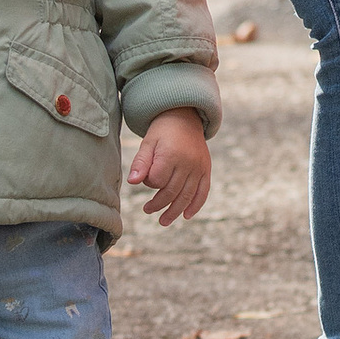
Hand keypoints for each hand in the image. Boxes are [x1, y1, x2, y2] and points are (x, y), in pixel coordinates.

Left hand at [128, 108, 211, 224]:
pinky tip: (186, 216)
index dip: (149, 183)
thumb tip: (133, 182)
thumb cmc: (162, 132)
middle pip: (172, 191)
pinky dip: (196, 206)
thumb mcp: (147, 143)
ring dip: (175, 211)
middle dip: (158, 204)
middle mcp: (188, 162)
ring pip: (187, 196)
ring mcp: (199, 167)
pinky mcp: (206, 169)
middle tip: (147, 210)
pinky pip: (203, 192)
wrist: (185, 117)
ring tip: (163, 221)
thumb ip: (140, 163)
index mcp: (171, 154)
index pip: (157, 180)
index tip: (145, 178)